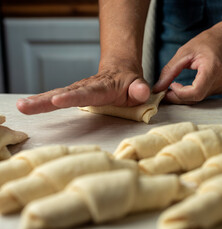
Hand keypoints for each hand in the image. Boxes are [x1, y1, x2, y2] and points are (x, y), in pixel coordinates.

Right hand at [16, 62, 149, 114]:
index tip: (58, 100)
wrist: (120, 71)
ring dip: (38, 101)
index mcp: (103, 88)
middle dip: (45, 100)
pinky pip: (55, 97)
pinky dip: (40, 101)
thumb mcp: (138, 85)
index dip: (72, 97)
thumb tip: (142, 92)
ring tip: (22, 107)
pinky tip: (27, 106)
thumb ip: (139, 89)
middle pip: (64, 93)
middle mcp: (86, 87)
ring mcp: (77, 89)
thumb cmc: (130, 83)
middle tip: (26, 106)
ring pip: (56, 94)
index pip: (87, 93)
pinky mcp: (72, 93)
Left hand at [153, 26, 221, 103]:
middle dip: (178, 97)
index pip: (196, 92)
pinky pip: (203, 96)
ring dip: (184, 95)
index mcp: (213, 68)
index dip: (180, 93)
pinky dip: (192, 93)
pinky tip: (187, 86)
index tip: (171, 85)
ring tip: (174, 86)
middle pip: (196, 98)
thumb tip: (157, 88)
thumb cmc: (206, 42)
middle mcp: (221, 80)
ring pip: (199, 99)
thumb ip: (170, 71)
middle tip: (165, 91)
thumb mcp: (184, 52)